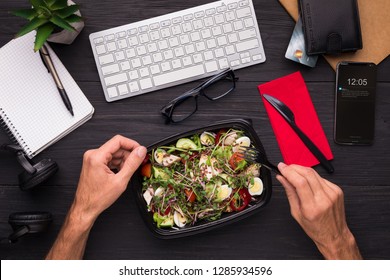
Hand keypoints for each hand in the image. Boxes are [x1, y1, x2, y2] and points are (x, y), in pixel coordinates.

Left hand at [46, 135, 145, 258]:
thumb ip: (132, 164)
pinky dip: (117, 165)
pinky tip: (120, 173)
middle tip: (136, 164)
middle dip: (128, 155)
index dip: (132, 144)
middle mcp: (93, 155)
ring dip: (123, 161)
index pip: (118, 140)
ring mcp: (92, 159)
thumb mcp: (120, 181)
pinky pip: (109, 159)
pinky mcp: (94, 164)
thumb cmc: (97, 198)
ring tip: (126, 173)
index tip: (140, 150)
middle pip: (117, 147)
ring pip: (114, 153)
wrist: (86, 208)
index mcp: (97, 156)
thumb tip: (140, 151)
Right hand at [277, 162, 361, 258]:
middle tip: (285, 168)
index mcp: (312, 207)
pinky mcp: (337, 190)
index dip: (289, 171)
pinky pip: (321, 178)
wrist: (334, 234)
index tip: (281, 167)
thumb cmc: (316, 228)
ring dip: (301, 170)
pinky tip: (307, 181)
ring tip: (294, 173)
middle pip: (307, 173)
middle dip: (294, 167)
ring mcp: (332, 193)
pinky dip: (311, 176)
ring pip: (314, 173)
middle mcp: (324, 199)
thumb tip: (282, 178)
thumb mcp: (296, 212)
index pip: (300, 182)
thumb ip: (290, 192)